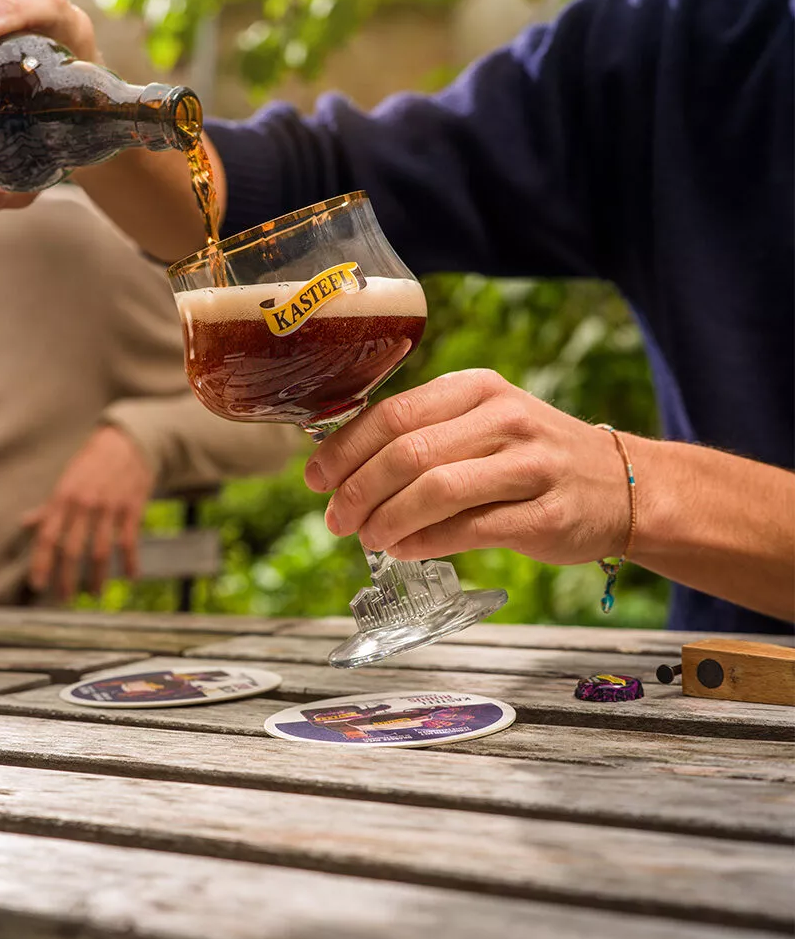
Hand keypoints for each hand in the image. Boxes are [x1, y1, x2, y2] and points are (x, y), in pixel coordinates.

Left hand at [22, 426, 155, 600]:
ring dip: (98, 577)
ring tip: (94, 594)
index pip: (47, 536)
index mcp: (64, 498)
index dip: (40, 562)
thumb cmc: (93, 462)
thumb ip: (49, 507)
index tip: (37, 584)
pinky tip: (131, 577)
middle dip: (67, 578)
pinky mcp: (131, 509)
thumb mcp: (67, 480)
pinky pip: (129, 542)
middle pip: (72, 550)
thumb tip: (25, 523)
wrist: (129, 442)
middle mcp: (84, 505)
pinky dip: (130, 562)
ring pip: (100, 551)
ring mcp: (109, 508)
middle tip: (65, 598)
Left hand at [304, 369, 629, 564]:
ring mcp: (529, 466)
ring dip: (387, 520)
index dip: (344, 450)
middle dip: (358, 491)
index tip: (315, 479)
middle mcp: (504, 419)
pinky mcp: (545, 514)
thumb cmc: (534, 456)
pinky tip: (404, 549)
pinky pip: (469, 529)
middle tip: (336, 519)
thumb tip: (344, 472)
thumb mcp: (484, 423)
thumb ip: (423, 436)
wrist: (624, 485)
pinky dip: (425, 542)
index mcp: (477, 389)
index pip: (392, 414)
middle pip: (407, 453)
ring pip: (435, 491)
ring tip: (367, 538)